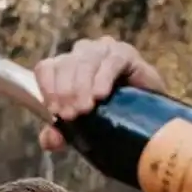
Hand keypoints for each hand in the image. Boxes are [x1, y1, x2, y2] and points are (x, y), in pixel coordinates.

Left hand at [34, 36, 165, 151]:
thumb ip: (60, 135)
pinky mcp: (125, 53)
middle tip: (71, 115)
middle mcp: (81, 55)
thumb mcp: (79, 130)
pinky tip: (101, 94)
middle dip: (66, 92)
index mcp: (64, 69)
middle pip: (65, 65)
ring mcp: (103, 50)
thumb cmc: (107, 120)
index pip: (46, 69)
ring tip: (85, 109)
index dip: (48, 88)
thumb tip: (48, 141)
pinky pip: (111, 60)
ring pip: (85, 61)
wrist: (145, 120)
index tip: (54, 111)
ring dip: (82, 86)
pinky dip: (104, 77)